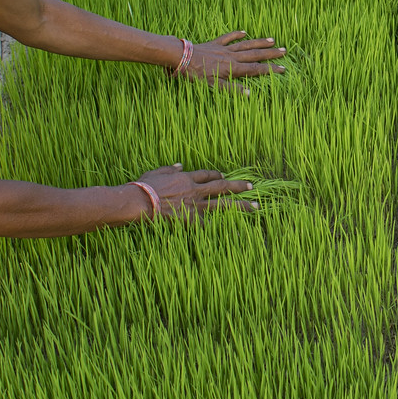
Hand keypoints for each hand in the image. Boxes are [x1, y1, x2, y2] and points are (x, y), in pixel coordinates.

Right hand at [127, 164, 254, 220]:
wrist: (140, 201)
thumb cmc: (144, 186)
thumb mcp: (157, 172)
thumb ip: (171, 169)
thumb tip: (180, 165)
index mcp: (187, 178)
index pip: (207, 175)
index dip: (217, 175)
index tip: (224, 175)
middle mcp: (196, 190)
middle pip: (222, 186)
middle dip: (238, 186)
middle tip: (251, 186)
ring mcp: (196, 206)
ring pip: (224, 205)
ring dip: (242, 205)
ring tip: (256, 207)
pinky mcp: (192, 220)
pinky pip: (209, 226)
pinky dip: (221, 229)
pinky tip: (234, 233)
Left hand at [176, 32, 287, 89]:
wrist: (181, 57)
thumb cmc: (196, 74)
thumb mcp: (213, 86)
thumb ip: (232, 90)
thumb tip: (249, 94)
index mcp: (233, 68)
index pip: (256, 69)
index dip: (270, 69)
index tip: (283, 68)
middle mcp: (232, 57)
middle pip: (255, 54)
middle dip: (270, 53)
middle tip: (284, 50)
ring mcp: (224, 48)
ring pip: (245, 44)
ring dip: (259, 42)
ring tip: (272, 40)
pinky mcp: (215, 43)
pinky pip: (228, 37)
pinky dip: (237, 34)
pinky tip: (244, 32)